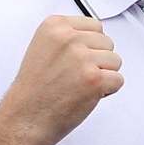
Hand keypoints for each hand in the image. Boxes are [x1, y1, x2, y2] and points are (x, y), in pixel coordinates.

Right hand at [0, 15, 120, 144]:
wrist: (24, 119)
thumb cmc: (34, 90)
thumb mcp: (43, 48)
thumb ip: (69, 38)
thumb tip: (96, 36)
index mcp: (54, 25)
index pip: (95, 26)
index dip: (89, 47)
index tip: (71, 61)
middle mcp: (68, 38)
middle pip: (107, 42)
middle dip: (97, 61)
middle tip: (73, 77)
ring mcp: (82, 58)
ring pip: (115, 61)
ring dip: (103, 76)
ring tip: (78, 85)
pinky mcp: (94, 79)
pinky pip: (118, 80)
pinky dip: (107, 92)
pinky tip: (84, 95)